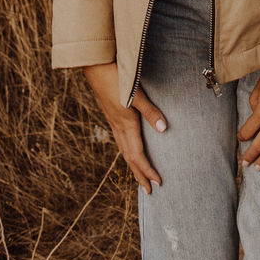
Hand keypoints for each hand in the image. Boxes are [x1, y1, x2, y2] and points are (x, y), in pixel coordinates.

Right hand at [83, 62, 166, 194]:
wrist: (96, 68)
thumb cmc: (117, 79)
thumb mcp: (136, 94)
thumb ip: (150, 111)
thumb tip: (163, 129)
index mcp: (126, 125)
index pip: (138, 156)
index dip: (147, 170)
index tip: (158, 183)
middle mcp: (119, 128)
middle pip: (130, 158)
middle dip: (140, 175)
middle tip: (149, 191)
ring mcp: (114, 123)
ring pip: (124, 151)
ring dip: (133, 166)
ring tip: (140, 177)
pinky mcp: (112, 116)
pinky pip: (121, 142)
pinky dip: (127, 153)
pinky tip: (130, 150)